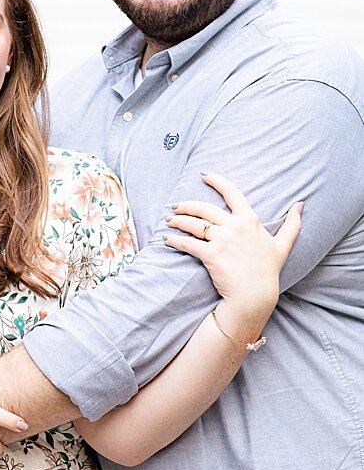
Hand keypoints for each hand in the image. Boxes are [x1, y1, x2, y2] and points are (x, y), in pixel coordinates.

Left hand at [164, 172, 301, 323]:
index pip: (232, 193)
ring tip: (169, 222)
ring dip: (177, 221)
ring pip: (193, 224)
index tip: (203, 174)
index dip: (216, 181)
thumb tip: (301, 205)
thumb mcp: (283, 245)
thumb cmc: (267, 270)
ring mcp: (223, 240)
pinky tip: (167, 239)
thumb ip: (293, 224)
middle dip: (186, 206)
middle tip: (175, 208)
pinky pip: (188, 243)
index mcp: (250, 220)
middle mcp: (236, 227)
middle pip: (203, 208)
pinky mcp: (211, 254)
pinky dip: (174, 240)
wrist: (255, 295)